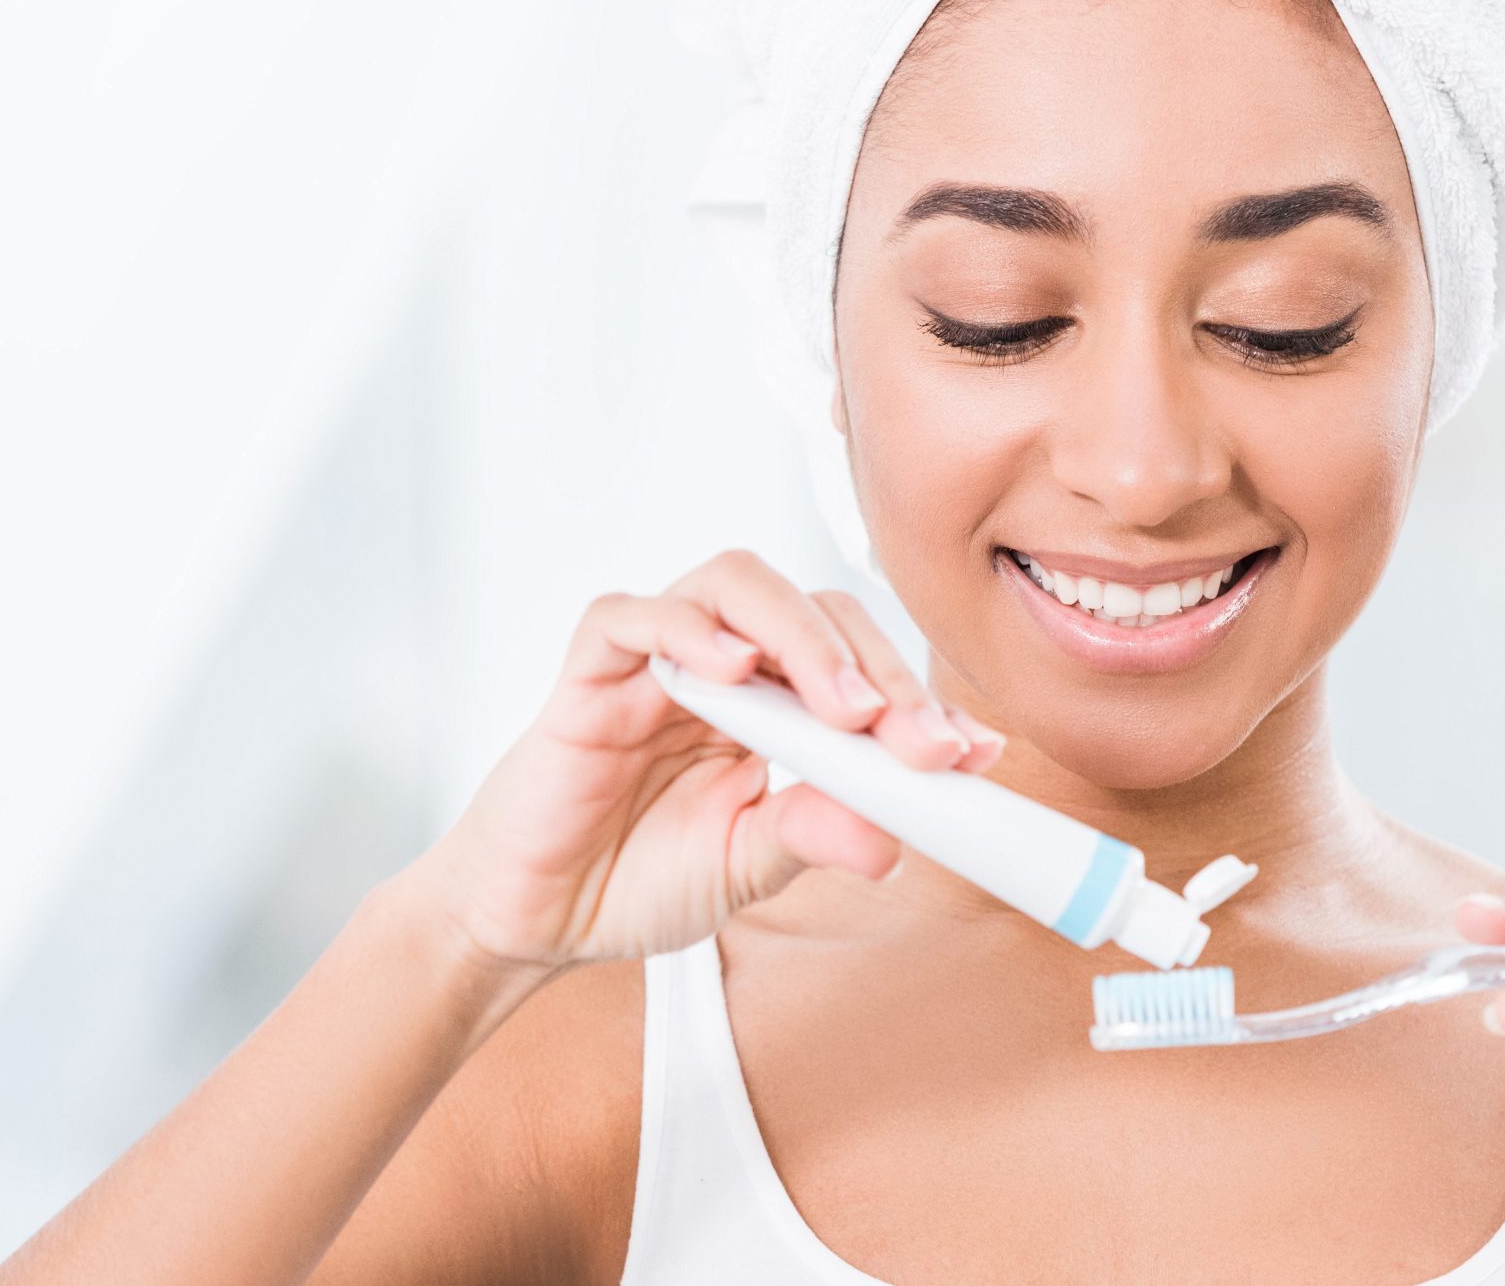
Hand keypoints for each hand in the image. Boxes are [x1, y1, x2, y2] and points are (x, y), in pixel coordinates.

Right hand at [397, 548, 1003, 983]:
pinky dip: (685, 630)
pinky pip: (631, 617)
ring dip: (800, 636)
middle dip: (875, 668)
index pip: (857, 665)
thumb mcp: (746, 869)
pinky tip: (728, 672)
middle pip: (811, 609)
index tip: (971, 753)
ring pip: (735, 584)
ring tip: (841, 705)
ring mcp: (656, 662)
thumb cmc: (635, 879)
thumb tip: (892, 841)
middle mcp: (722, 667)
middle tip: (914, 738)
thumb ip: (809, 837)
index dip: (916, 697)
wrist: (533, 921)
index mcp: (772, 706)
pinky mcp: (589, 674)